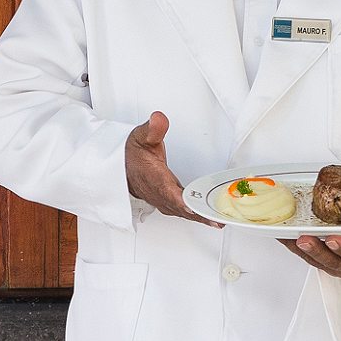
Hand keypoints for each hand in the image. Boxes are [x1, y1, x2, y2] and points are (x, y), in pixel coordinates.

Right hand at [125, 111, 218, 226]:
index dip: (179, 200)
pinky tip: (211, 216)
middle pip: (180, 207)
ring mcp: (164, 200)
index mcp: (153, 177)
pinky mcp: (169, 203)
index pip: (166, 191)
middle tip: (217, 220)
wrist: (121, 168)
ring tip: (219, 221)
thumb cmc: (132, 155)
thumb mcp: (141, 136)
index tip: (192, 207)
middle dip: (198, 214)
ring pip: (183, 212)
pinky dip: (198, 215)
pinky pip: (185, 211)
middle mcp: (159, 193)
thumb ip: (152, 129)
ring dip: (200, 218)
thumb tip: (159, 119)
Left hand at [284, 234, 340, 277]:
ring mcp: (336, 265)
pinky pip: (307, 256)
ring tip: (287, 237)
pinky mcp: (323, 261)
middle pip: (332, 261)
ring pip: (316, 260)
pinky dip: (293, 246)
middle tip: (304, 239)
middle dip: (316, 250)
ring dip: (300, 250)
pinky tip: (282, 236)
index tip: (334, 239)